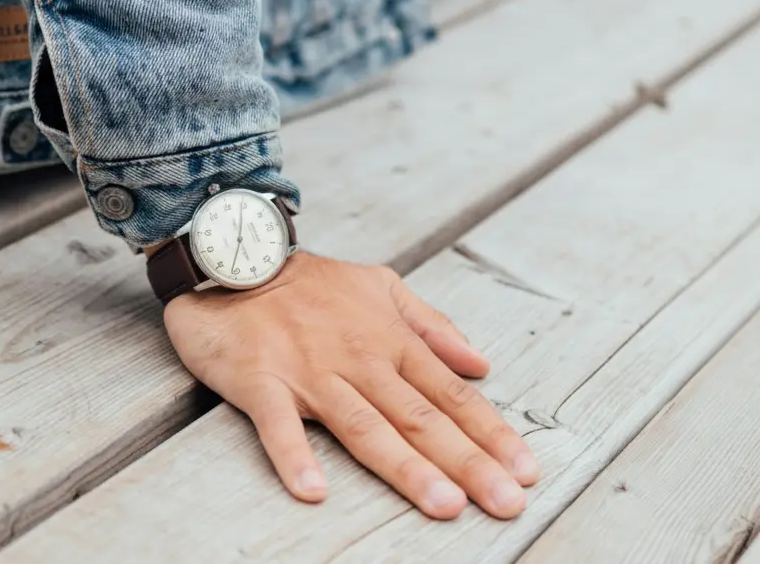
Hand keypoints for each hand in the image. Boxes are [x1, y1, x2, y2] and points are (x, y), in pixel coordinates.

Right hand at [162, 251, 539, 519]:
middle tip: (506, 501)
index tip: (525, 468)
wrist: (233, 254)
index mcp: (389, 339)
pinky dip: (294, 456)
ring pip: (365, 426)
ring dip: (406, 466)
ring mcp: (310, 371)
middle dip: (468, 462)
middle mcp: (359, 358)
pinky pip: (278, 425)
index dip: (490, 432)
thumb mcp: (381, 285)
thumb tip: (480, 362)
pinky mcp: (261, 381)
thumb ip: (432, 325)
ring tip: (443, 504)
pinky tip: (313, 490)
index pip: (450, 393)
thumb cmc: (308, 282)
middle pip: (421, 417)